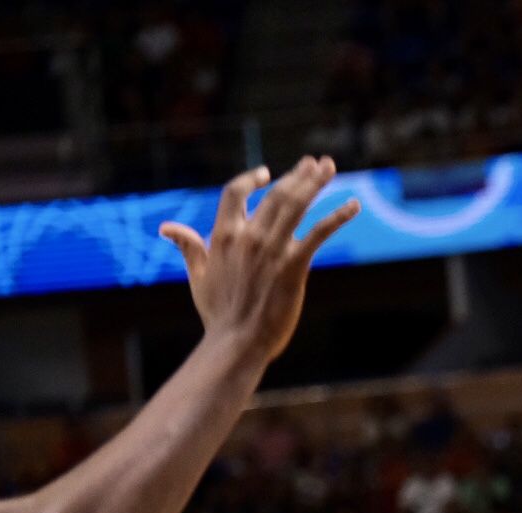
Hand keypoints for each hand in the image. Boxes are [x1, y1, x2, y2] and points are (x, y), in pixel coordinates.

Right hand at [160, 157, 360, 362]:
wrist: (236, 341)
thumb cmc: (217, 313)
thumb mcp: (197, 276)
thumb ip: (189, 247)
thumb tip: (167, 227)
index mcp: (223, 235)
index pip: (235, 192)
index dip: (251, 179)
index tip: (267, 173)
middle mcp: (248, 236)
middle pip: (275, 193)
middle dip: (298, 174)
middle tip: (317, 162)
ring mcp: (271, 249)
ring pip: (296, 205)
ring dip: (315, 183)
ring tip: (330, 167)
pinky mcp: (293, 265)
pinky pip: (318, 233)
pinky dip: (337, 217)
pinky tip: (354, 205)